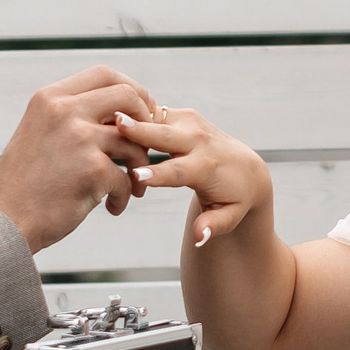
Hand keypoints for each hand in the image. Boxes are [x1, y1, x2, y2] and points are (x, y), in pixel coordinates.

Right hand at [0, 67, 157, 253]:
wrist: (3, 221)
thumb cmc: (24, 184)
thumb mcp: (40, 132)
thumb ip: (72, 116)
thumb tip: (122, 114)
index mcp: (50, 98)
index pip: (104, 74)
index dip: (132, 89)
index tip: (142, 110)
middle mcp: (64, 110)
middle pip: (127, 96)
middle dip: (146, 119)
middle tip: (146, 144)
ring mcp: (79, 138)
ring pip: (134, 141)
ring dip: (140, 166)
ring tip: (133, 186)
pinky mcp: (93, 169)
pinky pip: (127, 178)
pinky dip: (124, 196)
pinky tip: (112, 207)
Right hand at [117, 107, 271, 247]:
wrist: (246, 168)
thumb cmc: (234, 197)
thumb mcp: (229, 216)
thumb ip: (213, 226)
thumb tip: (199, 237)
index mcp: (208, 167)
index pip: (179, 171)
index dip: (158, 174)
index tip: (137, 175)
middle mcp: (199, 140)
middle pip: (166, 135)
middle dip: (142, 131)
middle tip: (117, 126)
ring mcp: (191, 123)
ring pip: (157, 117)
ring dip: (132, 116)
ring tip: (104, 114)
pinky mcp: (182, 115)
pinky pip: (153, 112)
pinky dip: (134, 113)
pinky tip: (109, 114)